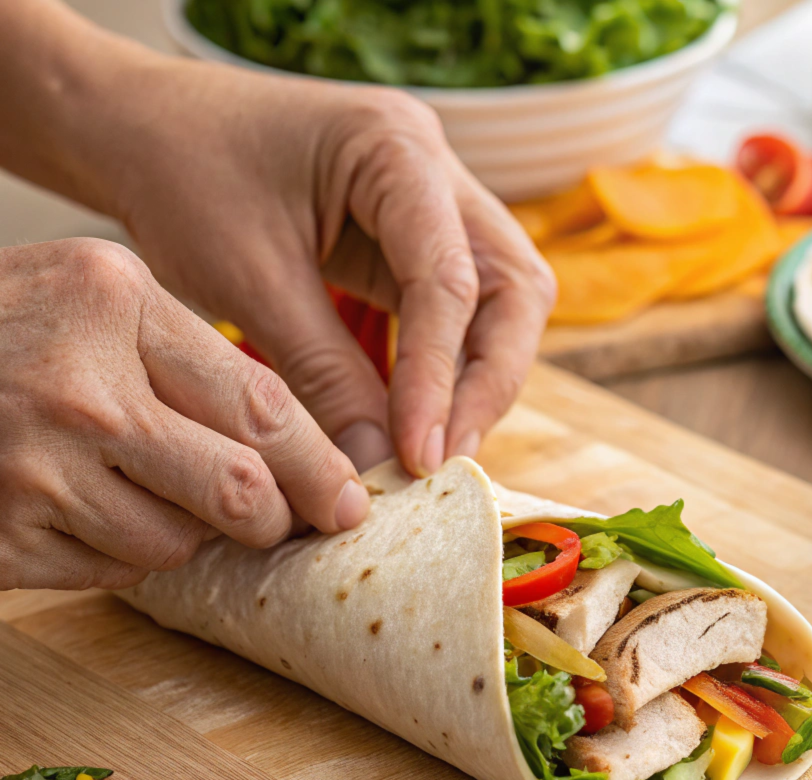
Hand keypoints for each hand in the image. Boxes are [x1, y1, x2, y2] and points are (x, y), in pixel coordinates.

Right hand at [0, 238, 368, 590]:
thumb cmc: (0, 330)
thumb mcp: (90, 299)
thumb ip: (187, 356)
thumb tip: (299, 450)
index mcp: (111, 302)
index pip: (262, 406)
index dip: (323, 464)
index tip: (353, 499)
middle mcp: (78, 386)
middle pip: (239, 488)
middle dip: (275, 518)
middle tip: (280, 521)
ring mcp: (34, 469)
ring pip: (178, 541)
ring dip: (184, 533)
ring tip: (142, 491)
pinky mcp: (5, 538)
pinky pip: (116, 570)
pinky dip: (123, 553)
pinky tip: (88, 511)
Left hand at [85, 59, 555, 475]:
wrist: (144, 130)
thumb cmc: (183, 178)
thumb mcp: (248, 279)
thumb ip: (323, 373)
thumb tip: (378, 465)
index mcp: (395, 148)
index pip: (450, 279)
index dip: (439, 378)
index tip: (416, 458)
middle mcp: (436, 169)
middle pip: (514, 290)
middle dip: (488, 383)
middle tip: (445, 461)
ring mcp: (434, 204)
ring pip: (501, 306)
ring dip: (478, 384)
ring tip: (434, 454)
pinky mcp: (415, 242)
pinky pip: (460, 315)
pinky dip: (447, 371)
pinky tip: (418, 422)